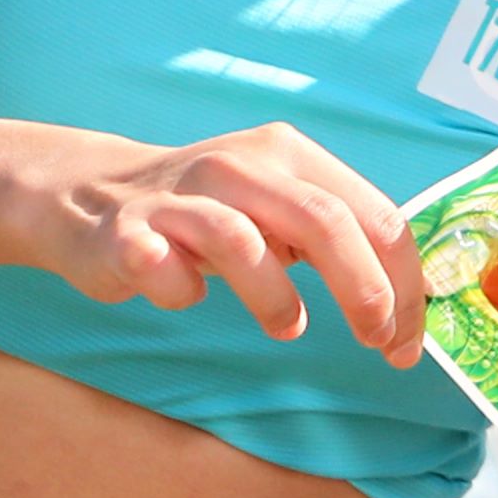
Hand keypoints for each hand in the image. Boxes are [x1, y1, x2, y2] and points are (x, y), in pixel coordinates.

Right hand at [40, 127, 417, 356]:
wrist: (88, 195)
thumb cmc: (207, 215)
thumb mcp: (279, 210)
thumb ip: (338, 239)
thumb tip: (408, 302)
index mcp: (289, 155)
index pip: (373, 214)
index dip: (402, 282)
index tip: (406, 342)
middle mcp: (237, 164)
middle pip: (323, 221)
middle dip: (363, 289)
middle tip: (376, 341)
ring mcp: (177, 196)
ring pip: (243, 242)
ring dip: (276, 297)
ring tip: (288, 327)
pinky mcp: (123, 232)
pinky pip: (160, 267)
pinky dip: (180, 291)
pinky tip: (185, 294)